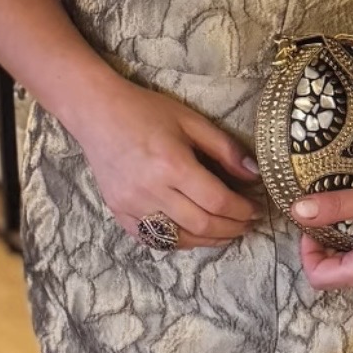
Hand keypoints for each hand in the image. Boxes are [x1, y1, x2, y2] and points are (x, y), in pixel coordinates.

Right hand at [80, 78, 264, 247]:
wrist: (97, 113)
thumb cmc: (145, 111)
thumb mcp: (191, 120)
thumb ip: (225, 149)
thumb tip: (254, 174)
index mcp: (172, 164)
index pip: (217, 201)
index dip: (242, 211)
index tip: (255, 210)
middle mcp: (151, 190)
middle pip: (202, 225)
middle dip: (231, 229)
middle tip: (246, 225)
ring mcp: (132, 205)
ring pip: (179, 239)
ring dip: (208, 240)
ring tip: (226, 232)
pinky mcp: (119, 213)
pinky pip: (154, 239)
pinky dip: (178, 241)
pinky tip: (194, 234)